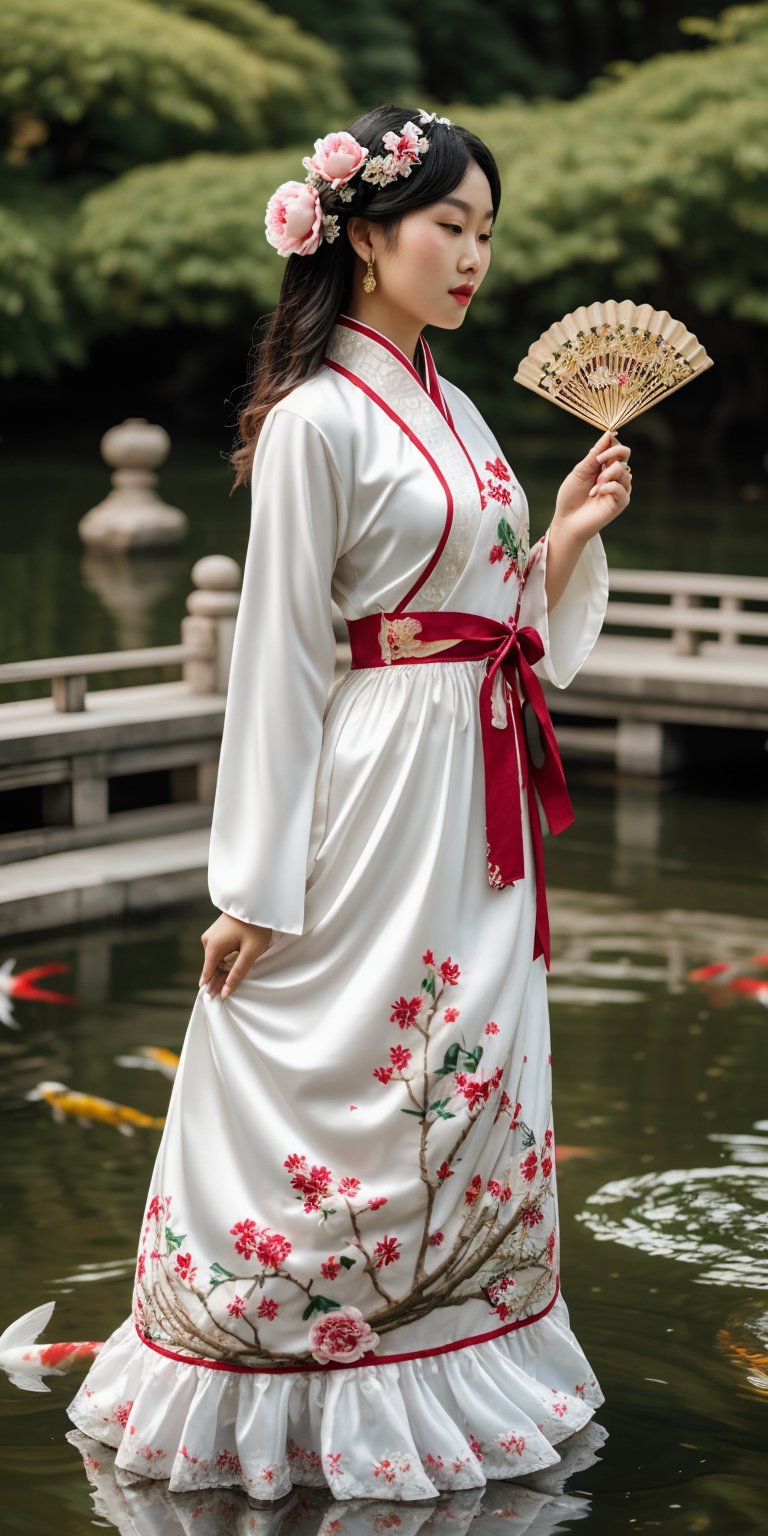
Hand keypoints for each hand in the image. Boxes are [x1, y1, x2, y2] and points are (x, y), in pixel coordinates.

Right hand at [199, 913, 271, 999]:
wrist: (255, 902)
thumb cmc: (255, 927)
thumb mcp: (250, 952)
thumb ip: (237, 973)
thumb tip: (224, 993)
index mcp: (213, 946)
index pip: (208, 973)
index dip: (211, 987)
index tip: (211, 1000)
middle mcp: (207, 940)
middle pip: (212, 966)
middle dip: (217, 980)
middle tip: (220, 997)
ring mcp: (211, 935)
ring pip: (216, 958)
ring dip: (222, 969)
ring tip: (225, 985)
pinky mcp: (216, 932)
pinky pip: (218, 950)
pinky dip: (224, 959)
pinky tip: (230, 967)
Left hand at [552, 429, 631, 545]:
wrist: (567, 520)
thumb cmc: (571, 496)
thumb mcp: (581, 471)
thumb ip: (595, 454)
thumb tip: (609, 434)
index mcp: (604, 466)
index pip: (616, 447)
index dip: (610, 444)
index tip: (598, 449)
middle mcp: (614, 475)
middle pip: (625, 454)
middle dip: (612, 453)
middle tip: (598, 461)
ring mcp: (619, 488)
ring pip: (623, 470)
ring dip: (606, 475)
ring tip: (593, 487)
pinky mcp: (621, 502)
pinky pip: (622, 488)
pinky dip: (609, 487)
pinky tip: (597, 494)